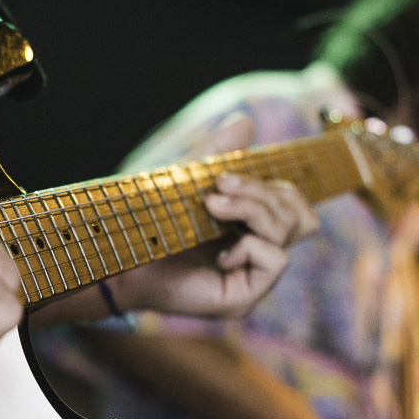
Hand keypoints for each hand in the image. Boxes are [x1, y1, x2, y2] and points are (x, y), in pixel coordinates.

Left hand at [107, 117, 319, 318]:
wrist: (121, 257)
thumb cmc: (152, 223)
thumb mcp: (190, 181)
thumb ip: (219, 154)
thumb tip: (246, 121)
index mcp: (251, 227)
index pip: (292, 203)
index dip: (271, 185)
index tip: (223, 176)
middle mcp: (258, 252)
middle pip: (297, 213)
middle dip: (258, 193)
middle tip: (216, 189)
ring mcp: (253, 276)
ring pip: (289, 231)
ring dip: (253, 210)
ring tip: (212, 207)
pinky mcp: (245, 297)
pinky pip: (277, 260)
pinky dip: (249, 246)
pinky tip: (218, 252)